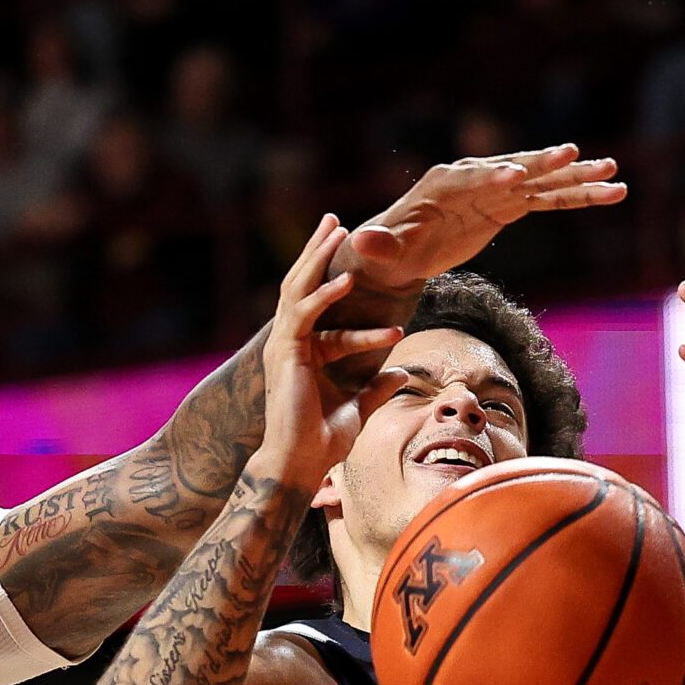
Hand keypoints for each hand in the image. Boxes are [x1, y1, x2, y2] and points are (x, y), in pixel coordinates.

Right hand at [257, 217, 402, 486]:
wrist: (299, 465)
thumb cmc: (322, 443)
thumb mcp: (359, 408)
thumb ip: (376, 388)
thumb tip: (400, 373)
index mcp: (303, 352)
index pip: (316, 302)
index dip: (332, 275)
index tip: (352, 252)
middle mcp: (289, 344)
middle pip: (300, 284)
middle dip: (317, 250)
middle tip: (334, 219)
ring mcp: (284, 347)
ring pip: (298, 289)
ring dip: (319, 257)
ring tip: (340, 229)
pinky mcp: (287, 354)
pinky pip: (306, 315)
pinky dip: (325, 295)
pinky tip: (347, 279)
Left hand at [325, 145, 627, 324]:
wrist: (397, 254)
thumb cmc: (386, 252)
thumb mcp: (379, 253)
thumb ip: (377, 246)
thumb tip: (360, 241)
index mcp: (444, 184)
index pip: (474, 177)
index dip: (493, 178)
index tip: (515, 178)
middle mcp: (476, 178)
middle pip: (516, 169)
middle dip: (543, 164)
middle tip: (573, 154)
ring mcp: (497, 190)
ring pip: (542, 183)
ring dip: (577, 179)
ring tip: (615, 175)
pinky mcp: (509, 206)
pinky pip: (549, 201)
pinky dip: (577, 198)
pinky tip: (611, 193)